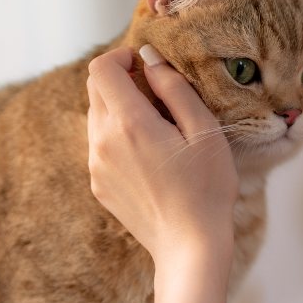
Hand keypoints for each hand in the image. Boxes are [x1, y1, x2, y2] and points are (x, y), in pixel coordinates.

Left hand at [86, 45, 238, 259]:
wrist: (190, 246)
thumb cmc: (206, 188)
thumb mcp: (204, 131)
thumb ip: (174, 88)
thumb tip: (150, 59)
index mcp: (129, 123)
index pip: (100, 69)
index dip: (120, 56)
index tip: (144, 64)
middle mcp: (102, 142)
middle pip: (95, 90)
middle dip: (121, 80)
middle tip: (157, 93)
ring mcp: (96, 166)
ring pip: (97, 118)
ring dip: (120, 110)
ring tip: (158, 129)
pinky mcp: (99, 185)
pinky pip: (100, 146)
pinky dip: (119, 138)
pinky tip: (151, 158)